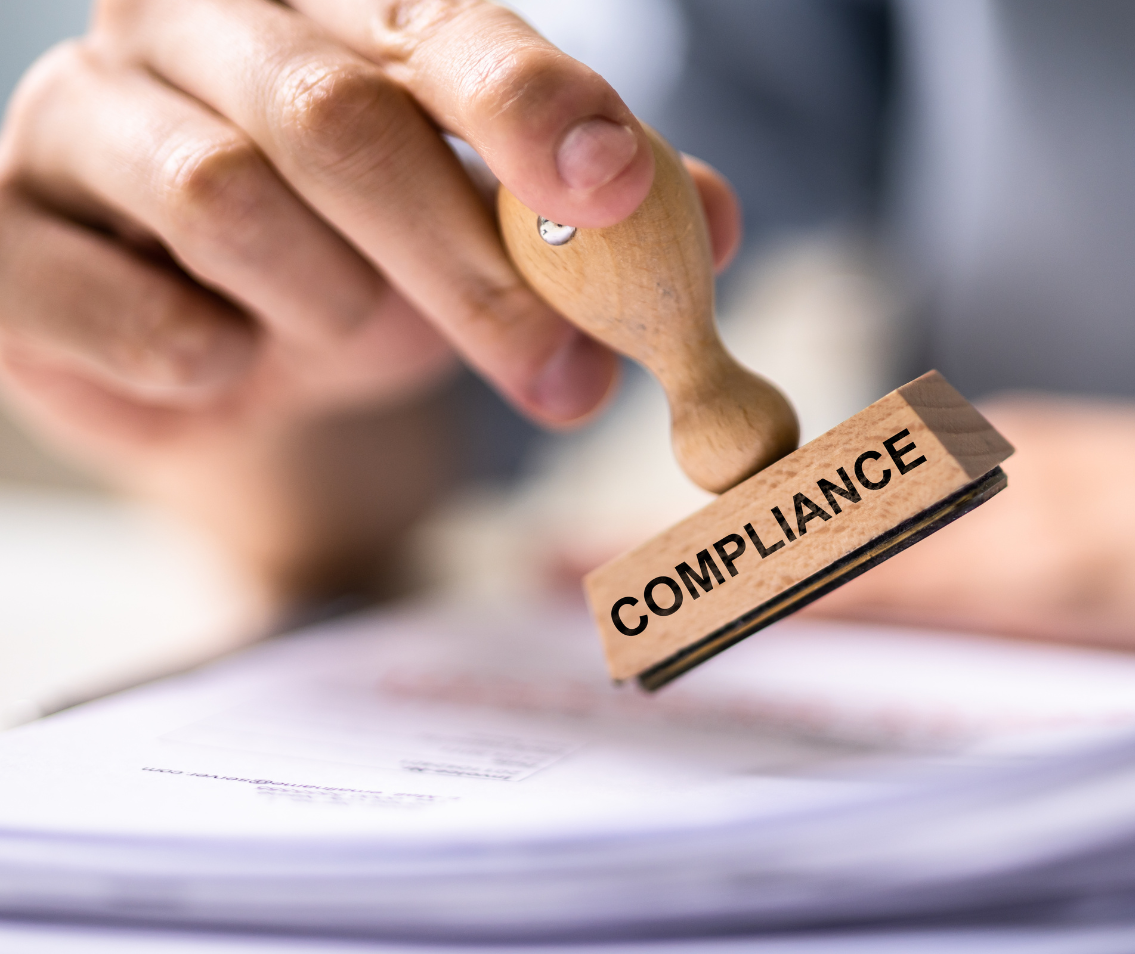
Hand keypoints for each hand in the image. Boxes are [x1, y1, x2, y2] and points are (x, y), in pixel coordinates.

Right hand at [0, 0, 738, 597]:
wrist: (222, 357)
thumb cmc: (374, 270)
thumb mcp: (499, 238)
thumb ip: (602, 221)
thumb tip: (713, 222)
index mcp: (339, 5)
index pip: (442, 27)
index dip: (532, 106)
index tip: (614, 193)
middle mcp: (199, 25)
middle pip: (337, 120)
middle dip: (468, 269)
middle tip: (568, 384)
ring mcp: (83, 112)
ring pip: (227, 200)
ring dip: (328, 312)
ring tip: (344, 340)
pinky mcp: (9, 224)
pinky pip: (111, 302)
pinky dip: (196, 358)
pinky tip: (228, 363)